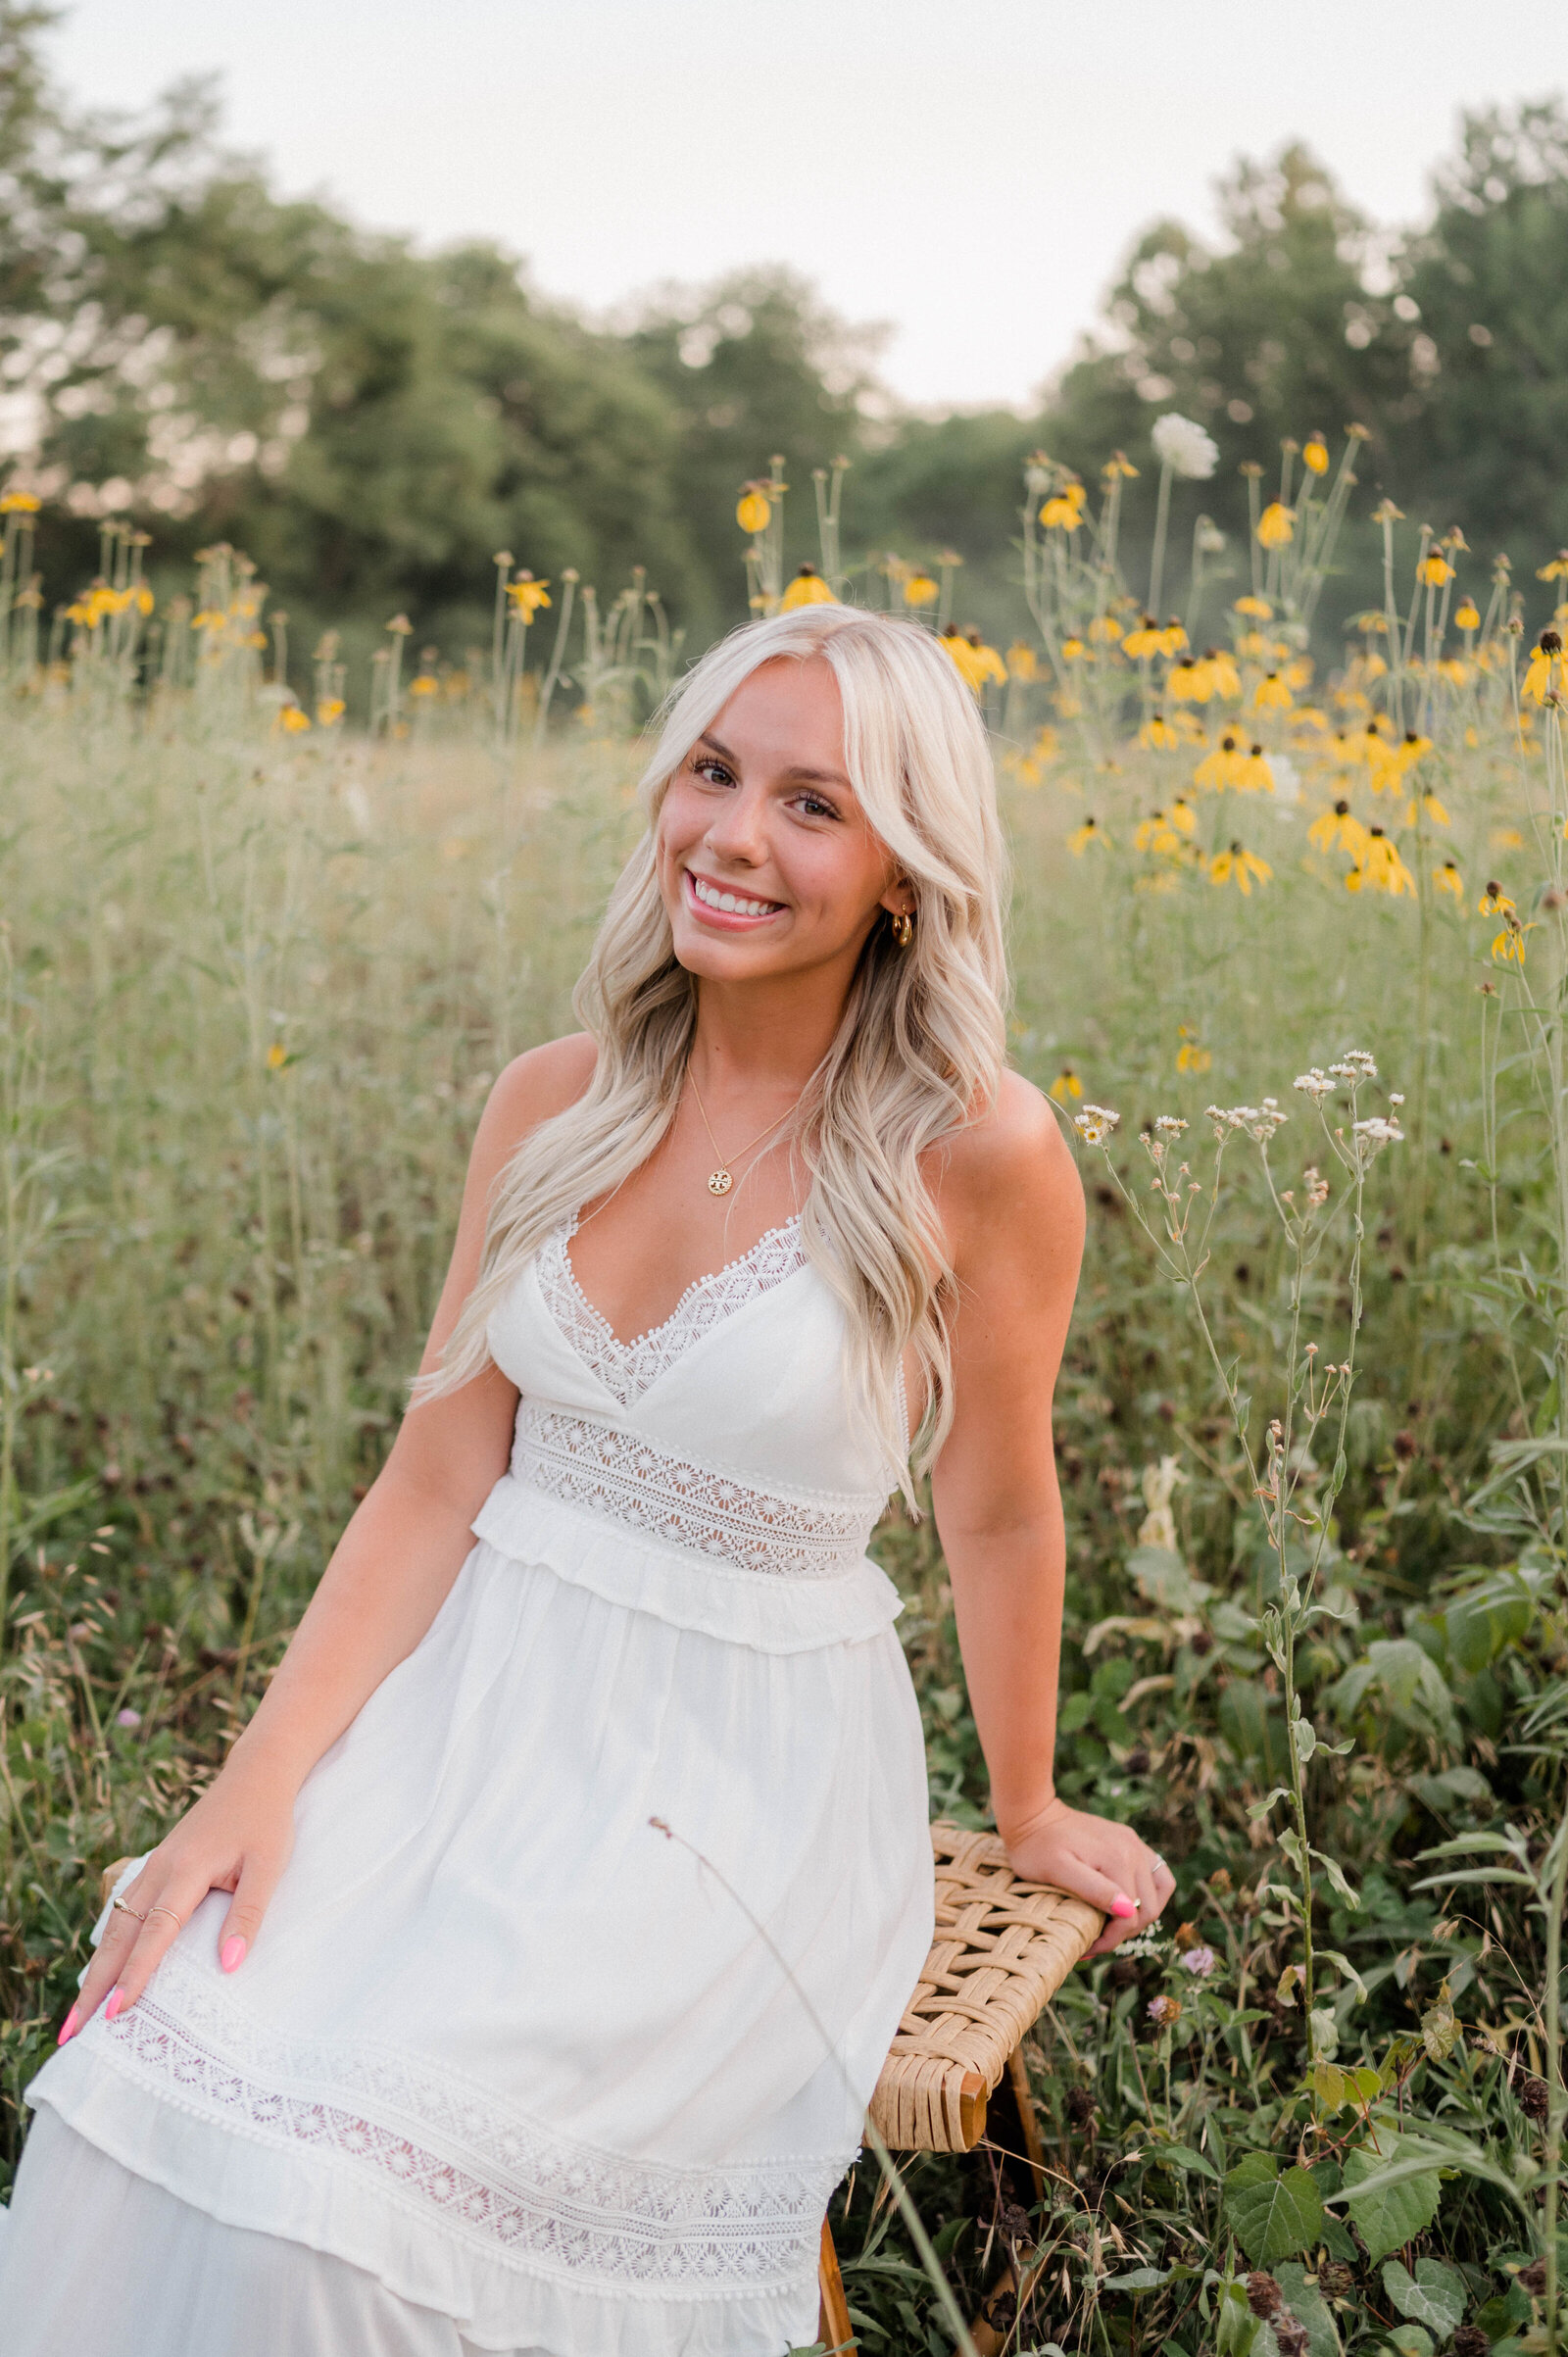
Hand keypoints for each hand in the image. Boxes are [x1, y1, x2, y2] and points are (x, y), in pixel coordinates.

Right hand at [58, 1763, 295, 2042]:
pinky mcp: (155, 1866)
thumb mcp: (270, 1866)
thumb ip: (248, 1914)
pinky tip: (103, 1969)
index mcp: (187, 1867)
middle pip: (120, 1932)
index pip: (156, 1931)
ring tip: (80, 2011)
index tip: (116, 2012)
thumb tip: (229, 1965)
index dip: (136, 1973)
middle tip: (74, 2029)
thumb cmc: (266, 1822)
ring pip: (116, 1922)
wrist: (255, 1776)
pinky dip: (109, 1943)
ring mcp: (153, 1865)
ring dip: (97, 1967)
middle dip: (96, 1982)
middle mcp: (160, 1867)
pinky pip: (124, 1910)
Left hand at [1001, 1796, 1174, 1956]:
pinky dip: (1149, 1892)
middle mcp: (1133, 1849)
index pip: (1131, 1916)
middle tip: (1097, 1938)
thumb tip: (1127, 1910)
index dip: (1111, 1939)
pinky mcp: (1129, 1840)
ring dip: (1142, 1913)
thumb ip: (1093, 1890)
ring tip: (1114, 1923)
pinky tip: (1127, 1901)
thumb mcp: (1057, 1871)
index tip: (1087, 1947)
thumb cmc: (1036, 1847)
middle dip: (1126, 1930)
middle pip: (1148, 1908)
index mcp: (1117, 1860)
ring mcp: (1134, 1842)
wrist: (1032, 1813)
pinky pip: (1156, 1872)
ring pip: (1160, 1891)